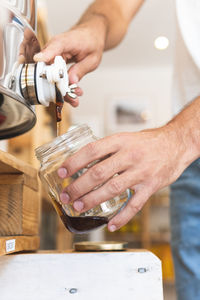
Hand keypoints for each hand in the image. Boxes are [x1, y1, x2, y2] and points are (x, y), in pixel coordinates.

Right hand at [33, 17, 106, 106]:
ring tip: (75, 100)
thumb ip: (81, 69)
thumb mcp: (92, 58)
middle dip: (58, 86)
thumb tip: (71, 81)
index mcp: (65, 41)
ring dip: (63, 91)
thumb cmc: (91, 43)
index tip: (39, 60)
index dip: (46, 55)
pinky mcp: (53, 64)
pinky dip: (64, 88)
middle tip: (70, 97)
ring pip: (52, 76)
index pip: (53, 47)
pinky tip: (73, 95)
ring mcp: (52, 57)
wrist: (90, 36)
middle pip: (50, 68)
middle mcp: (55, 48)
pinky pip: (55, 77)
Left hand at [57, 125, 187, 231]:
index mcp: (120, 141)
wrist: (175, 144)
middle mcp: (130, 155)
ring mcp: (141, 172)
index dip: (74, 162)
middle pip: (98, 173)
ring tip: (79, 207)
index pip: (92, 151)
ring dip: (93, 200)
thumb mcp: (126, 138)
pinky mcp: (151, 186)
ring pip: (113, 189)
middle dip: (78, 186)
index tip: (62, 173)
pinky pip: (135, 205)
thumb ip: (107, 150)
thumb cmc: (148, 142)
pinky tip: (111, 224)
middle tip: (66, 196)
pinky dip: (122, 217)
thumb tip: (82, 161)